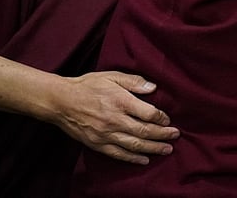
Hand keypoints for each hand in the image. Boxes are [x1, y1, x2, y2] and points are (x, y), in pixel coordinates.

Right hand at [49, 71, 179, 164]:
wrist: (60, 101)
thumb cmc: (87, 86)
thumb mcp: (111, 77)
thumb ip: (133, 82)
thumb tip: (153, 88)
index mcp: (121, 102)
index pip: (148, 113)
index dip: (161, 118)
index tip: (168, 120)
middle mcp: (115, 120)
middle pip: (145, 131)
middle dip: (163, 135)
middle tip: (175, 136)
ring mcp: (106, 134)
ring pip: (135, 145)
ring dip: (153, 148)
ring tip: (167, 149)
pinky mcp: (97, 144)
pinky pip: (118, 154)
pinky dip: (133, 158)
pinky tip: (145, 159)